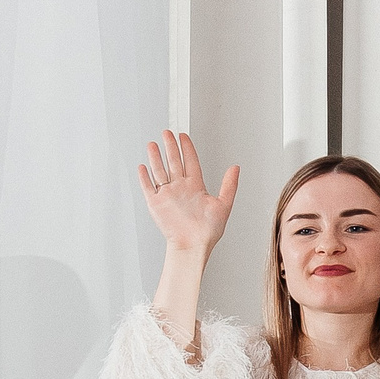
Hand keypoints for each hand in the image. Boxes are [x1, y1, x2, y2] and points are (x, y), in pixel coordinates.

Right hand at [139, 129, 238, 254]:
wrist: (193, 246)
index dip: (187, 148)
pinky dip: (145, 177)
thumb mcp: (224, 204)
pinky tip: (143, 166)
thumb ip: (229, 185)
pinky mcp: (156, 204)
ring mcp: (167, 195)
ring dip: (156, 157)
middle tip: (166, 132)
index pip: (190, 161)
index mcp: (195, 186)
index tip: (183, 135)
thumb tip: (236, 167)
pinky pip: (148, 187)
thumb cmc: (209, 231)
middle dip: (170, 146)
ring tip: (153, 144)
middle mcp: (180, 188)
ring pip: (160, 171)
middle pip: (173, 162)